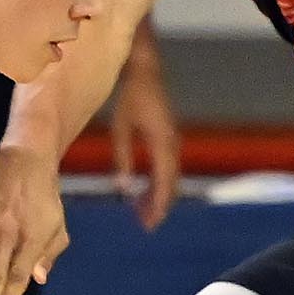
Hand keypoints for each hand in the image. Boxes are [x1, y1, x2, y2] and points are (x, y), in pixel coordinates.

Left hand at [105, 61, 182, 230]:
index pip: (164, 182)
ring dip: (157, 195)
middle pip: (171, 184)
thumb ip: (122, 157)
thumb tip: (122, 188)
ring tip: (141, 212)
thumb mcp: (120, 127)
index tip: (149, 223)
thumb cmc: (131, 96)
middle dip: (159, 206)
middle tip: (145, 225)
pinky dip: (157, 182)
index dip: (158, 205)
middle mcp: (173, 144)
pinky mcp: (169, 137)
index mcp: (163, 143)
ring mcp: (173, 140)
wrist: (145, 70)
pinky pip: (167, 166)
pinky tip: (143, 190)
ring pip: (170, 177)